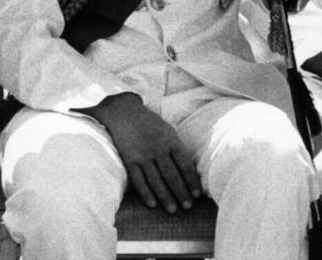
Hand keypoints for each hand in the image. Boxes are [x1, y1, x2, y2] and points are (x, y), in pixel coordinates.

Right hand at [78, 93, 201, 212]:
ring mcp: (143, 155)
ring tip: (172, 209)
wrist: (123, 111)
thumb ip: (177, 148)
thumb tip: (189, 170)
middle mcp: (158, 148)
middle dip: (181, 192)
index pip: (185, 165)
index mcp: (171, 140)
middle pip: (172, 175)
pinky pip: (138, 179)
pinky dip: (145, 193)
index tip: (197, 194)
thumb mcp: (168, 130)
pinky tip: (152, 204)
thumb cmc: (149, 123)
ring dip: (165, 196)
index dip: (192, 181)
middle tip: (187, 207)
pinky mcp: (129, 159)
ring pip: (156, 180)